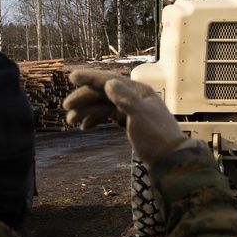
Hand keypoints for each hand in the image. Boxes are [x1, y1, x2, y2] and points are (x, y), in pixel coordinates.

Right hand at [65, 70, 189, 168]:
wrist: (169, 160)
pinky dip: (96, 120)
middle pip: (104, 93)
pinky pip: (108, 116)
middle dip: (84, 98)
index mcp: (138, 91)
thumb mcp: (140, 116)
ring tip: (71, 121)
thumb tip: (109, 82)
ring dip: (87, 111)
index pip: (109, 80)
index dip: (90, 78)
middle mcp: (134, 97)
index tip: (71, 76)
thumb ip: (125, 98)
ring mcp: (132, 110)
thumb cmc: (156, 138)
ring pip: (104, 105)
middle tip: (67, 108)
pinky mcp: (130, 122)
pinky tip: (85, 127)